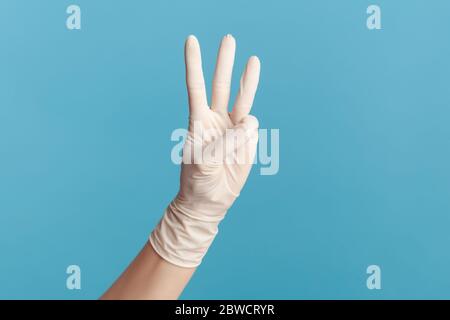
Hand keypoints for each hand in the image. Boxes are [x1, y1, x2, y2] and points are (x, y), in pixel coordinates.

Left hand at [150, 35, 260, 267]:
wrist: (209, 202)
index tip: (191, 40)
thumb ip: (225, 142)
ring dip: (248, 80)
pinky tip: (240, 149)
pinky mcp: (246, 140)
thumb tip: (247, 122)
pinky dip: (249, 134)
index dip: (194, 64)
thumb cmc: (198, 182)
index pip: (196, 87)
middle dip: (225, 62)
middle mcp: (216, 120)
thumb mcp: (204, 163)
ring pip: (242, 99)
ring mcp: (233, 129)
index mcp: (199, 121)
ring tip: (253, 59)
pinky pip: (252, 128)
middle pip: (221, 85)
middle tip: (228, 38)